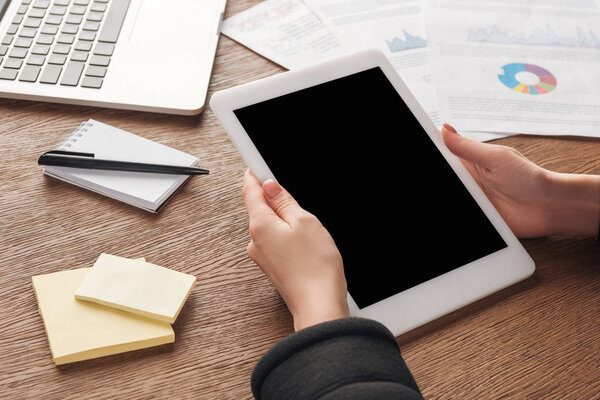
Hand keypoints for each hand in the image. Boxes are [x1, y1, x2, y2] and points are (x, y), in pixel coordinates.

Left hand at [242, 170, 349, 330]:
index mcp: (260, 226)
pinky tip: (306, 245)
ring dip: (285, 222)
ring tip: (309, 231)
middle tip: (297, 200)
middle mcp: (255, 242)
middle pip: (261, 210)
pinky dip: (288, 237)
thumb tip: (271, 187)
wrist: (318, 306)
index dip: (254, 176)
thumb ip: (285, 202)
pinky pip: (276, 243)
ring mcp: (263, 257)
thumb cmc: (315, 267)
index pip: (250, 192)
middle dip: (276, 201)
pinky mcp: (274, 268)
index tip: (254, 165)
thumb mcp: (305, 222)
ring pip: (271, 227)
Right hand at [442, 124, 599, 237]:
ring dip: (446, 196)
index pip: (441, 153)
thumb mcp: (496, 158)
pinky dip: (451, 216)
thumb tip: (444, 129)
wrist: (547, 207)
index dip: (429, 150)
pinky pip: (458, 216)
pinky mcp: (475, 217)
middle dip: (435, 173)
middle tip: (440, 175)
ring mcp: (469, 199)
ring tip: (457, 194)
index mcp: (468, 162)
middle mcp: (465, 180)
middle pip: (441, 174)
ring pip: (447, 196)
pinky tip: (462, 207)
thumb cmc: (529, 178)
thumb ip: (467, 147)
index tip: (420, 146)